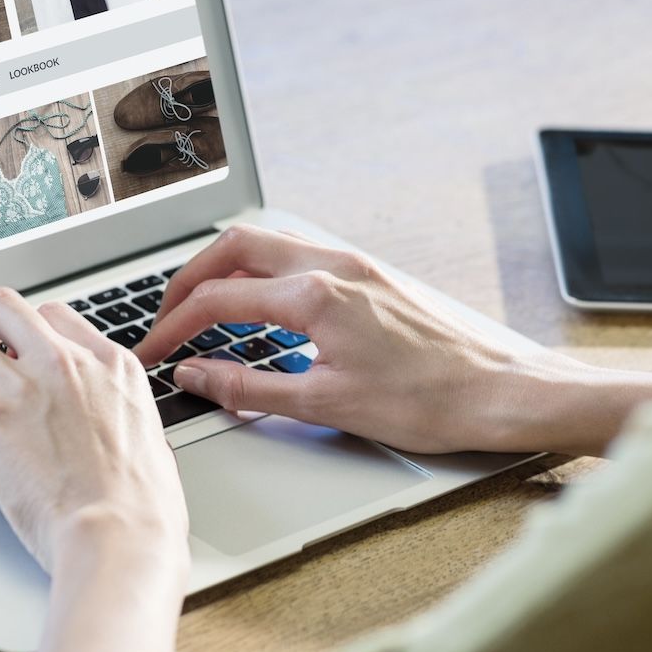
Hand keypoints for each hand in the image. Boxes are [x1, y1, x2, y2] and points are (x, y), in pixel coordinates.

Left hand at [0, 287, 188, 575]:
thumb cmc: (144, 507)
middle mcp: (64, 363)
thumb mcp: (151, 437)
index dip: (29, 334)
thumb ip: (124, 416)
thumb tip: (116, 430)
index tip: (17, 356)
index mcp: (111, 364)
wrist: (121, 536)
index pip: (54, 316)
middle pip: (3, 306)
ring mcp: (23, 388)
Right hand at [136, 225, 592, 453]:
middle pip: (236, 248)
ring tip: (206, 310)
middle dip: (191, 279)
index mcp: (316, 294)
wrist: (500, 392)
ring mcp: (359, 266)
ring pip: (272, 246)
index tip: (152, 351)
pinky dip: (268, 276)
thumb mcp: (325, 405)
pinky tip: (267, 313)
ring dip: (230, 271)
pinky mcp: (377, 277)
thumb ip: (250, 388)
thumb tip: (198, 377)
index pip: (219, 299)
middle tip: (167, 316)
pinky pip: (304, 258)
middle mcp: (335, 265)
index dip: (173, 326)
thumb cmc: (429, 401)